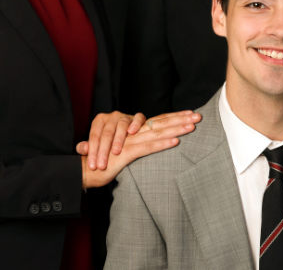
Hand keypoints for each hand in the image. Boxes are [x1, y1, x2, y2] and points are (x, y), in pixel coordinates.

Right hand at [79, 110, 200, 188]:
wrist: (84, 170)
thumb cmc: (103, 162)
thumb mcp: (122, 153)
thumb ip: (136, 146)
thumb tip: (153, 143)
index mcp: (132, 131)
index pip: (157, 121)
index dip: (173, 117)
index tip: (189, 113)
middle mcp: (132, 133)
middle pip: (160, 123)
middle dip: (180, 120)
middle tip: (198, 116)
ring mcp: (129, 142)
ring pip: (157, 133)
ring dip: (176, 130)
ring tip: (191, 126)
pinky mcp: (126, 153)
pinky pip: (147, 148)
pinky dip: (162, 145)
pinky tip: (176, 142)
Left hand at [79, 111, 144, 170]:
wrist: (127, 132)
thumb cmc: (110, 141)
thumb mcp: (97, 143)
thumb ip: (88, 146)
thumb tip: (82, 149)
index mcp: (99, 121)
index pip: (94, 136)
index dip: (92, 152)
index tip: (92, 166)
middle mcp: (112, 117)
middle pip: (106, 133)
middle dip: (103, 151)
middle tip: (102, 166)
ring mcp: (125, 116)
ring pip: (121, 126)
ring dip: (118, 140)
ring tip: (116, 153)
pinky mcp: (138, 118)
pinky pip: (138, 118)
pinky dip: (135, 124)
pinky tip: (132, 132)